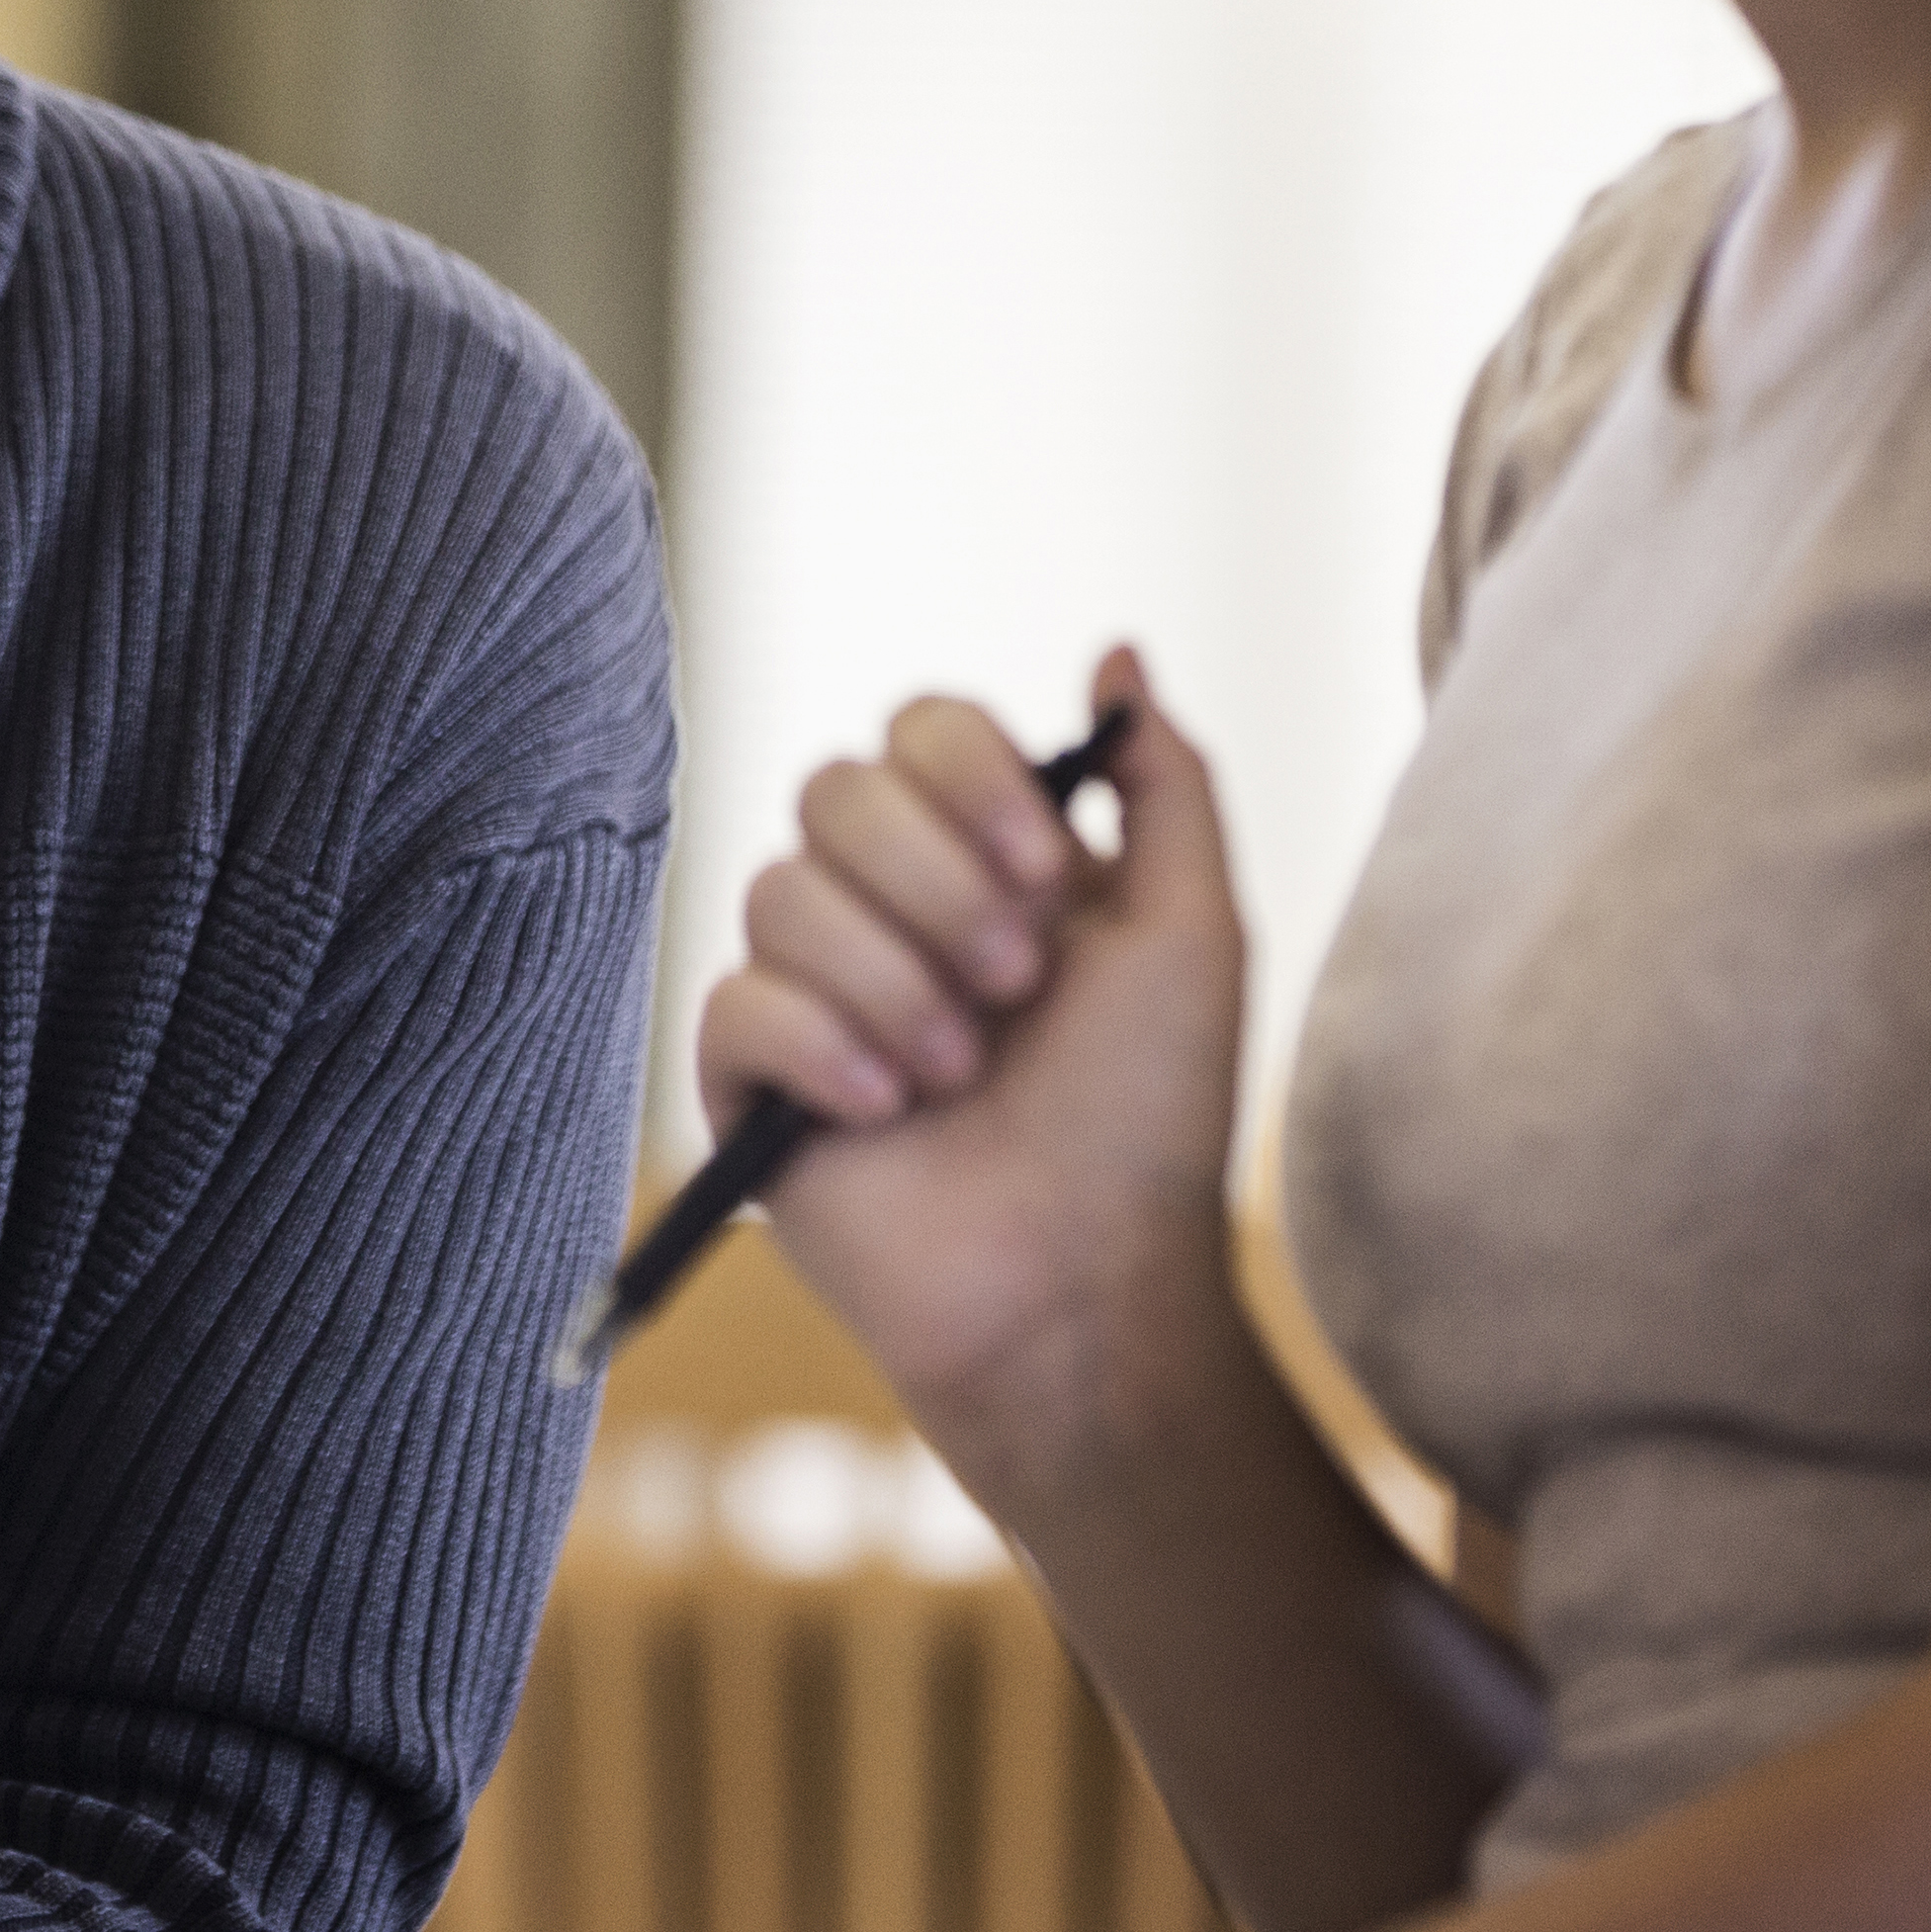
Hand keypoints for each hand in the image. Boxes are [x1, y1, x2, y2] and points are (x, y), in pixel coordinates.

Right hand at [693, 647, 1257, 1471]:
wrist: (1086, 1283)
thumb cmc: (1150, 1124)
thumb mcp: (1194, 934)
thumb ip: (1164, 783)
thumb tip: (1117, 648)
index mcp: (982, 859)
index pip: (919, 728)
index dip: (967, 776)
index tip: (1043, 867)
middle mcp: (885, 907)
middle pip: (833, 787)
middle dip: (931, 883)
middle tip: (1014, 984)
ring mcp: (809, 990)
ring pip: (780, 889)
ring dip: (895, 982)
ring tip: (960, 1077)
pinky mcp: (748, 1079)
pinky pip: (736, 998)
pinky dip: (823, 1047)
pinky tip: (888, 1113)